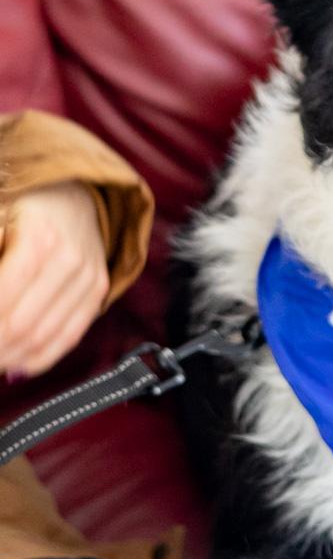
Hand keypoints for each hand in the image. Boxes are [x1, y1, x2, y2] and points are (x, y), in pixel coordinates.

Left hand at [0, 181, 108, 379]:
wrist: (76, 194)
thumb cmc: (27, 205)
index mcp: (41, 239)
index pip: (2, 300)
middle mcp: (71, 261)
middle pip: (21, 325)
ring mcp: (89, 278)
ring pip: (43, 337)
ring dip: (9, 357)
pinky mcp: (98, 291)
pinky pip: (69, 336)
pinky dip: (39, 359)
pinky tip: (15, 364)